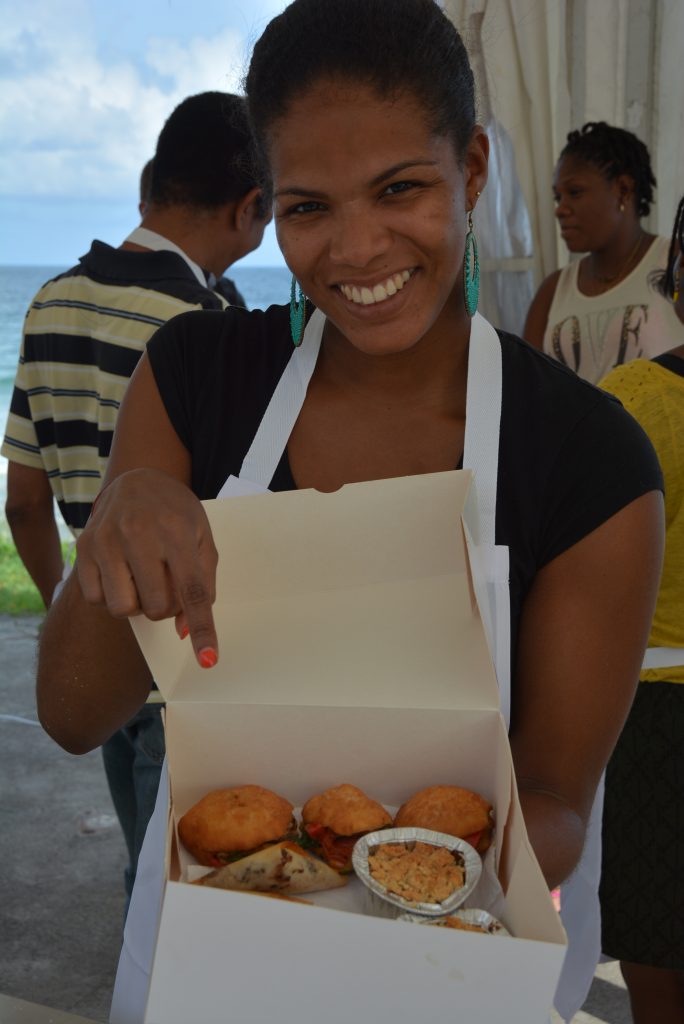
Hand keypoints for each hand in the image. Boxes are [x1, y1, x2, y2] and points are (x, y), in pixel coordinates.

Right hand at [76, 468, 218, 667]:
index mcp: (177, 531)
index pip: (193, 590)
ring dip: (137, 603)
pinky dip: (110, 596)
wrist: (137, 479)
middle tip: (165, 583)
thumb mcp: (202, 538)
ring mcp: (107, 540)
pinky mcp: (84, 547)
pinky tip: (120, 572)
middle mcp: (139, 533)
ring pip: (123, 608)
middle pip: (157, 607)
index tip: (208, 659)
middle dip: (166, 607)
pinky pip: (96, 599)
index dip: (202, 628)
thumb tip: (183, 631)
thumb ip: (203, 584)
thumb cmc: (176, 513)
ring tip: (142, 578)